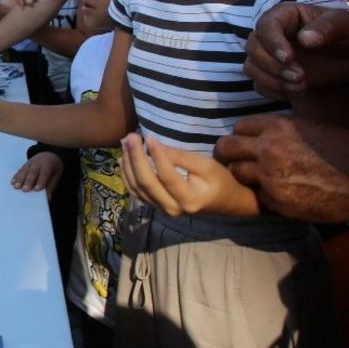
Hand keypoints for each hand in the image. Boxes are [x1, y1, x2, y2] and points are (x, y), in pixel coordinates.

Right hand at [11, 151, 62, 198]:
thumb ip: (51, 185)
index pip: (44, 173)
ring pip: (24, 171)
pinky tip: (12, 182)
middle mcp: (38, 163)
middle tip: (24, 190)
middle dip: (28, 181)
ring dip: (20, 179)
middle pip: (32, 172)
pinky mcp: (24, 165)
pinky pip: (19, 170)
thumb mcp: (56, 175)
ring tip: (16, 187)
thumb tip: (48, 198)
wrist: (48, 155)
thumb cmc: (53, 168)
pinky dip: (16, 176)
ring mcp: (30, 163)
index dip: (40, 181)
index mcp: (47, 165)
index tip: (36, 189)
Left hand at [119, 133, 259, 216]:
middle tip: (131, 136)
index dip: (156, 155)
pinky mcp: (155, 207)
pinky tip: (124, 158)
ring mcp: (162, 210)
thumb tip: (155, 145)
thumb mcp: (207, 166)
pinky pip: (135, 192)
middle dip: (135, 157)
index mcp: (189, 199)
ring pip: (136, 188)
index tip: (148, 137)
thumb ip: (181, 157)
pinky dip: (127, 175)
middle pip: (146, 183)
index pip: (166, 176)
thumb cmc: (219, 181)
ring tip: (125, 142)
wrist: (224, 203)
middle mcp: (172, 209)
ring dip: (128, 164)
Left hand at [216, 115, 348, 223]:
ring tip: (256, 178)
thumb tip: (264, 133)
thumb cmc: (348, 154)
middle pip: (226, 147)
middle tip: (232, 160)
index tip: (244, 143)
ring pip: (236, 172)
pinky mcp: (275, 200)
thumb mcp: (314, 129)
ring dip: (243, 174)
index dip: (241, 136)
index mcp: (280, 126)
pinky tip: (278, 193)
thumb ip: (284, 130)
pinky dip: (262, 194)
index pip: (240, 127)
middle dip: (227, 153)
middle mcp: (270, 148)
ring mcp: (270, 175)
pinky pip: (256, 194)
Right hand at [244, 3, 348, 98]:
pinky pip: (258, 83)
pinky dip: (274, 91)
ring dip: (272, 81)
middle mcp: (270, 33)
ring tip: (302, 86)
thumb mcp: (346, 25)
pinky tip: (297, 93)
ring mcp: (267, 54)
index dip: (273, 43)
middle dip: (273, 66)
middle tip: (301, 77)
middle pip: (253, 47)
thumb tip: (304, 39)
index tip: (289, 58)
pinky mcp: (269, 73)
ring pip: (251, 66)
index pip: (266, 25)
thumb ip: (328, 27)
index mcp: (284, 15)